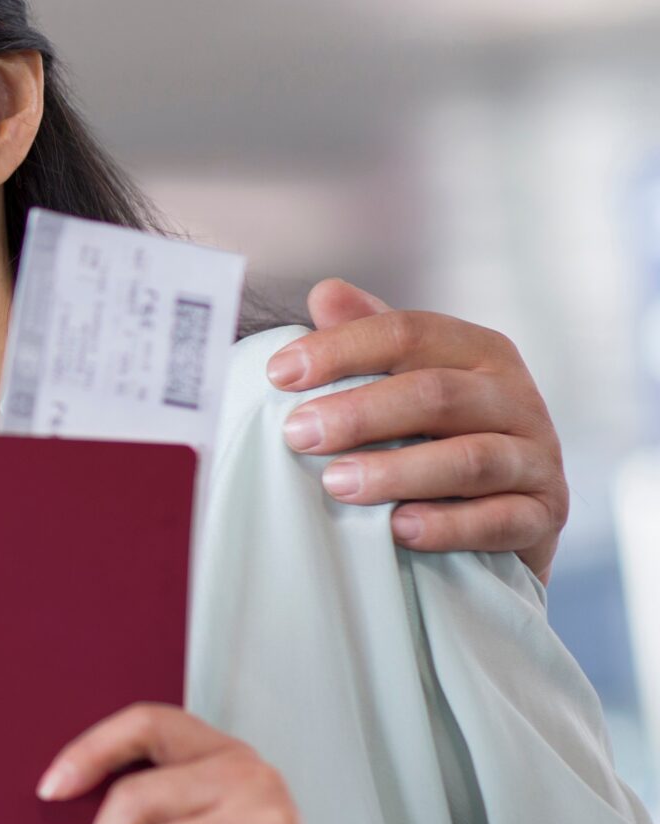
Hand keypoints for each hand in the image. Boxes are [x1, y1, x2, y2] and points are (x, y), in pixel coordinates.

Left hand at [268, 279, 564, 579]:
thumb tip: (327, 293)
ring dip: (397, 472)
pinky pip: (500, 521)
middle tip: (297, 434)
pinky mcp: (544, 514)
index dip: (340, 349)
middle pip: (436, 394)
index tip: (279, 374)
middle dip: (359, 413)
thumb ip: (371, 337)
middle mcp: (515, 397)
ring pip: (471, 459)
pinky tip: (400, 530)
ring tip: (337, 484)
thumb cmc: (442, 436)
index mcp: (478, 352)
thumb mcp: (407, 380)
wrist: (511, 510)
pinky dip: (449, 525)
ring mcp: (536, 458)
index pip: (408, 333)